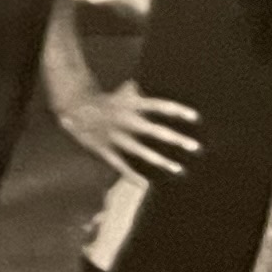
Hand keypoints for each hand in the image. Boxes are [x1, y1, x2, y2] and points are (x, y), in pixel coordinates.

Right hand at [60, 85, 199, 180]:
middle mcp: (125, 119)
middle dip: (175, 139)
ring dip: (160, 160)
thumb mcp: (125, 92)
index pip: (159, 106)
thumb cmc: (107, 101)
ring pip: (140, 151)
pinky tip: (145, 185)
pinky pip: (119, 164)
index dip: (178, 111)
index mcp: (131, 103)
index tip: (196, 118)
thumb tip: (160, 87)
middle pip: (153, 130)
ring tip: (179, 169)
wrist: (75, 108)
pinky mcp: (104, 148)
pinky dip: (131, 175)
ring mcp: (114, 135)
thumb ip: (143, 93)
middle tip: (195, 147)